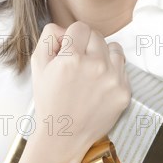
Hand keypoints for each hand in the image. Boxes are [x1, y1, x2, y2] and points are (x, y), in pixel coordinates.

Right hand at [29, 21, 130, 162]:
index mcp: (71, 59)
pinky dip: (113, 72)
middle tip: (78, 62)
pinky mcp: (124, 92)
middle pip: (97, 35)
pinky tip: (99, 85)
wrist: (64, 136)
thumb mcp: (38, 66)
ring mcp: (113, 80)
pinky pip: (123, 68)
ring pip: (114, 48)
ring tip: (91, 72)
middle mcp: (95, 67)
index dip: (72, 38)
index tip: (69, 50)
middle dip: (87, 45)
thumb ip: (49, 38)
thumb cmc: (50, 100)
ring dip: (103, 55)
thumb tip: (64, 28)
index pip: (80, 27)